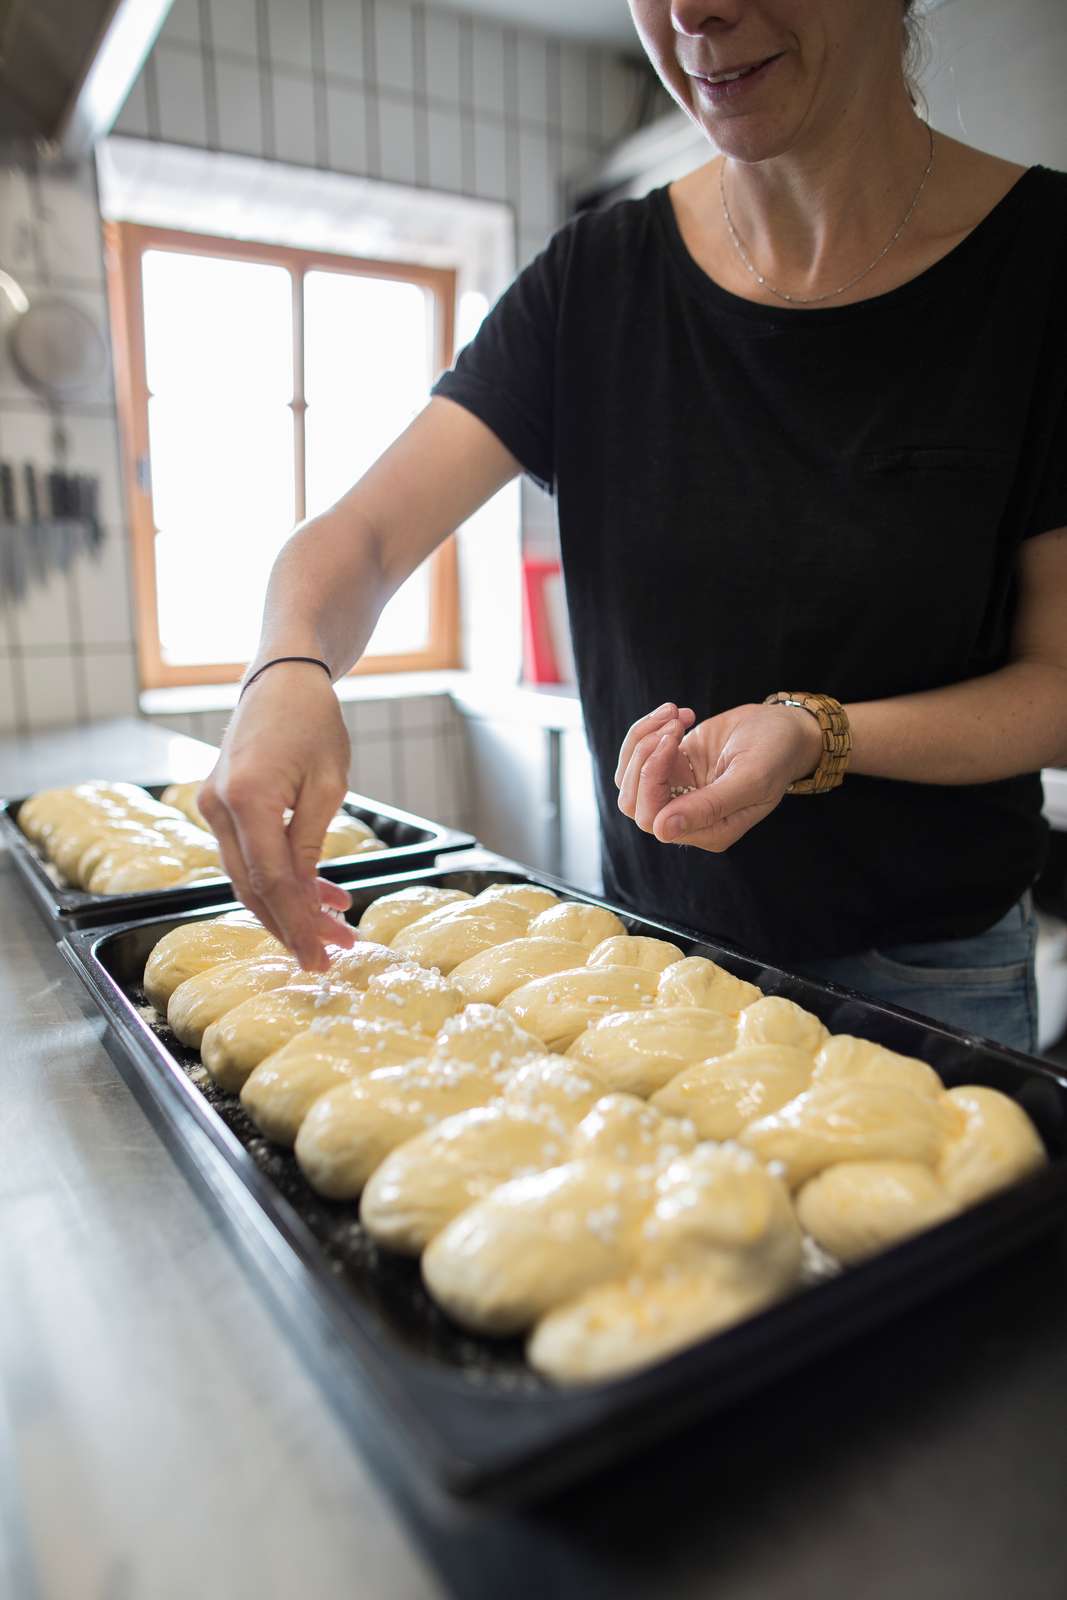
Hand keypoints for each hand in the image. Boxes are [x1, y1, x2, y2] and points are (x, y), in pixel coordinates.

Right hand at [198, 663, 356, 969]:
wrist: (282, 678)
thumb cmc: (314, 721)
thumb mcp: (329, 783)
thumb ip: (312, 842)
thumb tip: (305, 897)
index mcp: (248, 798)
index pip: (271, 881)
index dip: (297, 924)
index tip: (323, 956)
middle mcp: (218, 807)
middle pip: (252, 888)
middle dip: (293, 926)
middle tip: (331, 956)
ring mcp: (213, 807)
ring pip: (248, 877)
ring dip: (289, 906)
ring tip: (336, 928)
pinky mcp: (219, 806)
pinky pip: (248, 855)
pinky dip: (280, 879)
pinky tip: (320, 895)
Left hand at [615, 701, 822, 852]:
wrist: (782, 727)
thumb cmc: (775, 754)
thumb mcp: (750, 778)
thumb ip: (710, 806)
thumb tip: (663, 830)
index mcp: (709, 831)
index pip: (653, 820)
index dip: (651, 779)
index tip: (673, 739)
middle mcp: (688, 818)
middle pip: (633, 803)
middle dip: (643, 758)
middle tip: (673, 726)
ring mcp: (675, 792)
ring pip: (628, 779)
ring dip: (642, 740)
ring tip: (675, 715)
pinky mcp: (669, 768)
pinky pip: (636, 757)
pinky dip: (647, 730)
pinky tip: (678, 714)